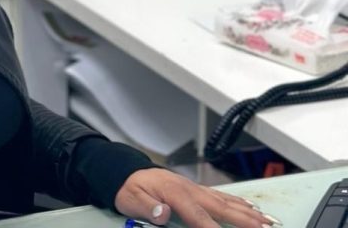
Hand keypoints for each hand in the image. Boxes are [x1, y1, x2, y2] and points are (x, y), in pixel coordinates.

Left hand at [114, 168, 281, 227]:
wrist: (128, 173)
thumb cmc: (130, 188)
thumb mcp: (131, 199)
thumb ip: (147, 207)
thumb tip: (162, 214)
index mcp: (174, 193)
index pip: (198, 216)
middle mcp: (190, 189)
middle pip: (221, 208)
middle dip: (245, 221)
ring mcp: (196, 189)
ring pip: (227, 202)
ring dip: (248, 212)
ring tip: (268, 222)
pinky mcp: (198, 190)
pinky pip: (222, 196)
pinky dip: (239, 203)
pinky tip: (252, 209)